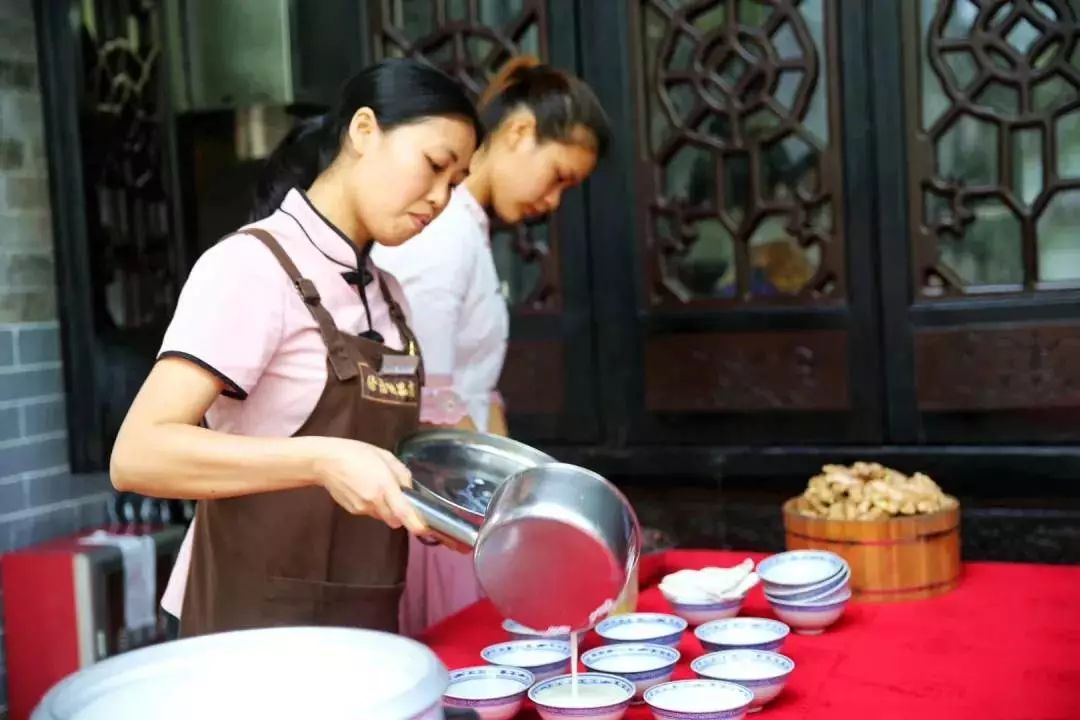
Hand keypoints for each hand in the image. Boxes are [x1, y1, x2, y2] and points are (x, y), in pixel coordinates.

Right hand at [306, 437, 426, 534]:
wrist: (325, 461)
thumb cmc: (357, 453)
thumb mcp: (386, 456)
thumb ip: (402, 474)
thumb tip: (409, 489)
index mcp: (384, 486)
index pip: (403, 512)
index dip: (416, 524)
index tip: (424, 529)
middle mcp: (374, 501)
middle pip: (395, 520)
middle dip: (400, 513)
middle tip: (398, 497)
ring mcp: (362, 508)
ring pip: (382, 516)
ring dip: (386, 508)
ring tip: (377, 487)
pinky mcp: (353, 511)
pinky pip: (370, 512)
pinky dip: (373, 505)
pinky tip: (365, 489)